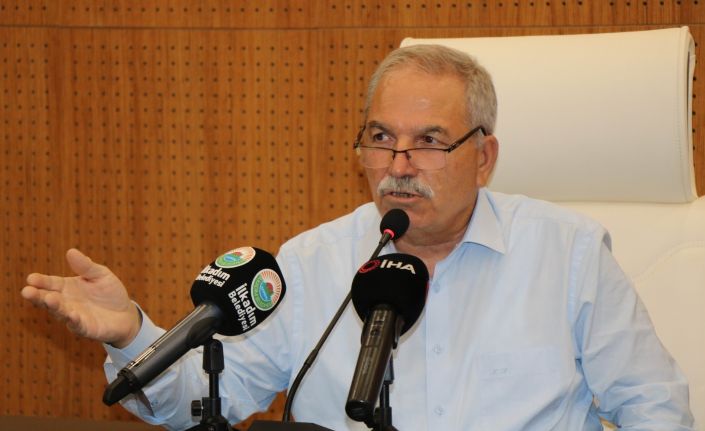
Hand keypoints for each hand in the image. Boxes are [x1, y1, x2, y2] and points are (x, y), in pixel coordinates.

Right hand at [21, 248, 141, 347]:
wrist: (125, 314)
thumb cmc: (110, 292)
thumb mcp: (100, 274)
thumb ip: (86, 266)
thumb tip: (71, 251)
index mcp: (66, 287)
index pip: (50, 283)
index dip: (40, 281)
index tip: (30, 278)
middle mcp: (66, 302)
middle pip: (48, 299)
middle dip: (37, 296)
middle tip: (26, 291)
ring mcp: (73, 316)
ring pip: (59, 312)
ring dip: (53, 306)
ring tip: (49, 299)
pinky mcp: (85, 328)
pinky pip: (77, 325)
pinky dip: (74, 320)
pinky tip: (71, 314)